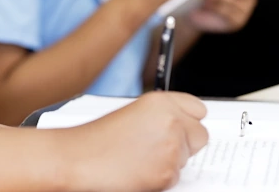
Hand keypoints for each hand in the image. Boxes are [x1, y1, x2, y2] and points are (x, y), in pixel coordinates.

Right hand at [57, 92, 208, 191]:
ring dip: (171, 160)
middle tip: (159, 146)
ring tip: (140, 158)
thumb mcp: (131, 113)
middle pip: (200, 134)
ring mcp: (172, 149)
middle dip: (186, 142)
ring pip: (188, 158)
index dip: (189, 119)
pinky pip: (176, 177)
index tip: (184, 125)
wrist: (77, 160)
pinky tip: (139, 170)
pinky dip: (161, 177)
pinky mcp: (168, 174)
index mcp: (160, 102)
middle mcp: (171, 122)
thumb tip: (180, 126)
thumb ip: (160, 115)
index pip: (198, 109)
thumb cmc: (95, 138)